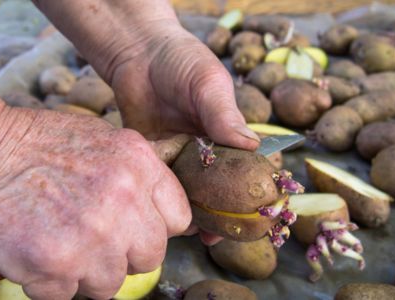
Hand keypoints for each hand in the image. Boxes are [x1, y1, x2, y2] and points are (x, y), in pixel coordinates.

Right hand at [0, 107, 190, 299]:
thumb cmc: (39, 146)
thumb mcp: (105, 141)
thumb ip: (140, 176)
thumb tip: (160, 213)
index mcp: (139, 166)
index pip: (178, 219)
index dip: (154, 227)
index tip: (134, 228)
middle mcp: (123, 201)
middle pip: (149, 257)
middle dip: (122, 253)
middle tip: (92, 237)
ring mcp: (92, 237)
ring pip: (109, 284)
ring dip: (85, 271)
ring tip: (60, 241)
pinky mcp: (56, 266)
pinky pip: (67, 295)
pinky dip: (51, 282)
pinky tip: (38, 251)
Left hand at [107, 21, 260, 243]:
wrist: (138, 54)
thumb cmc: (181, 61)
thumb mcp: (208, 83)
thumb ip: (224, 114)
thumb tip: (250, 147)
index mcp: (227, 133)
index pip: (247, 168)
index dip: (253, 192)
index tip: (257, 216)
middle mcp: (205, 149)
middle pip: (218, 188)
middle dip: (221, 214)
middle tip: (218, 236)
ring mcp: (179, 154)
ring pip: (188, 190)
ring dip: (191, 211)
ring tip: (193, 233)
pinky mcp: (153, 155)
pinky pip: (160, 181)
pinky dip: (163, 197)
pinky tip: (163, 212)